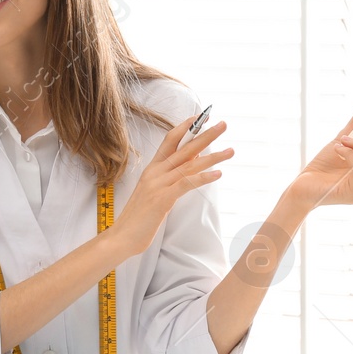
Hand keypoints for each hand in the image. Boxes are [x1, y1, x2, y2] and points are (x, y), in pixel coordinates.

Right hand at [111, 114, 232, 256]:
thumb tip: (191, 162)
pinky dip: (203, 177)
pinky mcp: (162, 199)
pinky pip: (186, 184)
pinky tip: (218, 173)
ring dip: (212, 156)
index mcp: (152, 169)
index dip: (186, 127)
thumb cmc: (140, 217)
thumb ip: (170, 176)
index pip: (170, 140)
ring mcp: (158, 184)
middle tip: (223, 124)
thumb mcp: (155, 191)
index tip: (201, 117)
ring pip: (189, 164)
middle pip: (184, 148)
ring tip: (230, 150)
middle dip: (205, 134)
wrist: (122, 236)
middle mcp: (155, 172)